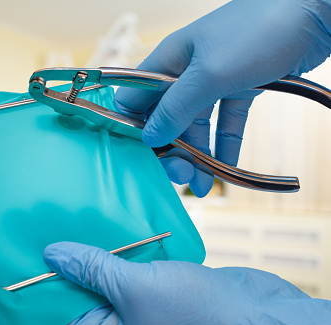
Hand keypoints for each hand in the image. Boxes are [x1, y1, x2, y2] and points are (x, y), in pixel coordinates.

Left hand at [44, 242, 330, 324]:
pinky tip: (114, 228)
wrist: (255, 316)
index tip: (29, 249)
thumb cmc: (197, 314)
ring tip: (79, 220)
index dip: (43, 280)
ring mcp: (138, 309)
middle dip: (69, 261)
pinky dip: (123, 252)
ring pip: (106, 277)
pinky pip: (130, 271)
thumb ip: (93, 270)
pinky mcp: (157, 292)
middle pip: (81, 291)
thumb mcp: (134, 288)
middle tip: (54, 226)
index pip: (59, 309)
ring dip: (97, 252)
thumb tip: (53, 256)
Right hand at [115, 0, 330, 196]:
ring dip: (197, 154)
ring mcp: (213, 80)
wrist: (314, 11)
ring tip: (202, 184)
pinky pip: (225, 122)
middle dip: (170, 149)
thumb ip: (177, 108)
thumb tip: (150, 137)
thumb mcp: (210, 74)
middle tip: (181, 174)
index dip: (134, 128)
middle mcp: (185, 72)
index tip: (143, 157)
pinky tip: (224, 168)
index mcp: (167, 60)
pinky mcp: (239, 86)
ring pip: (196, 124)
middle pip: (166, 118)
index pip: (135, 99)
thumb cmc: (258, 29)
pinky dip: (224, 144)